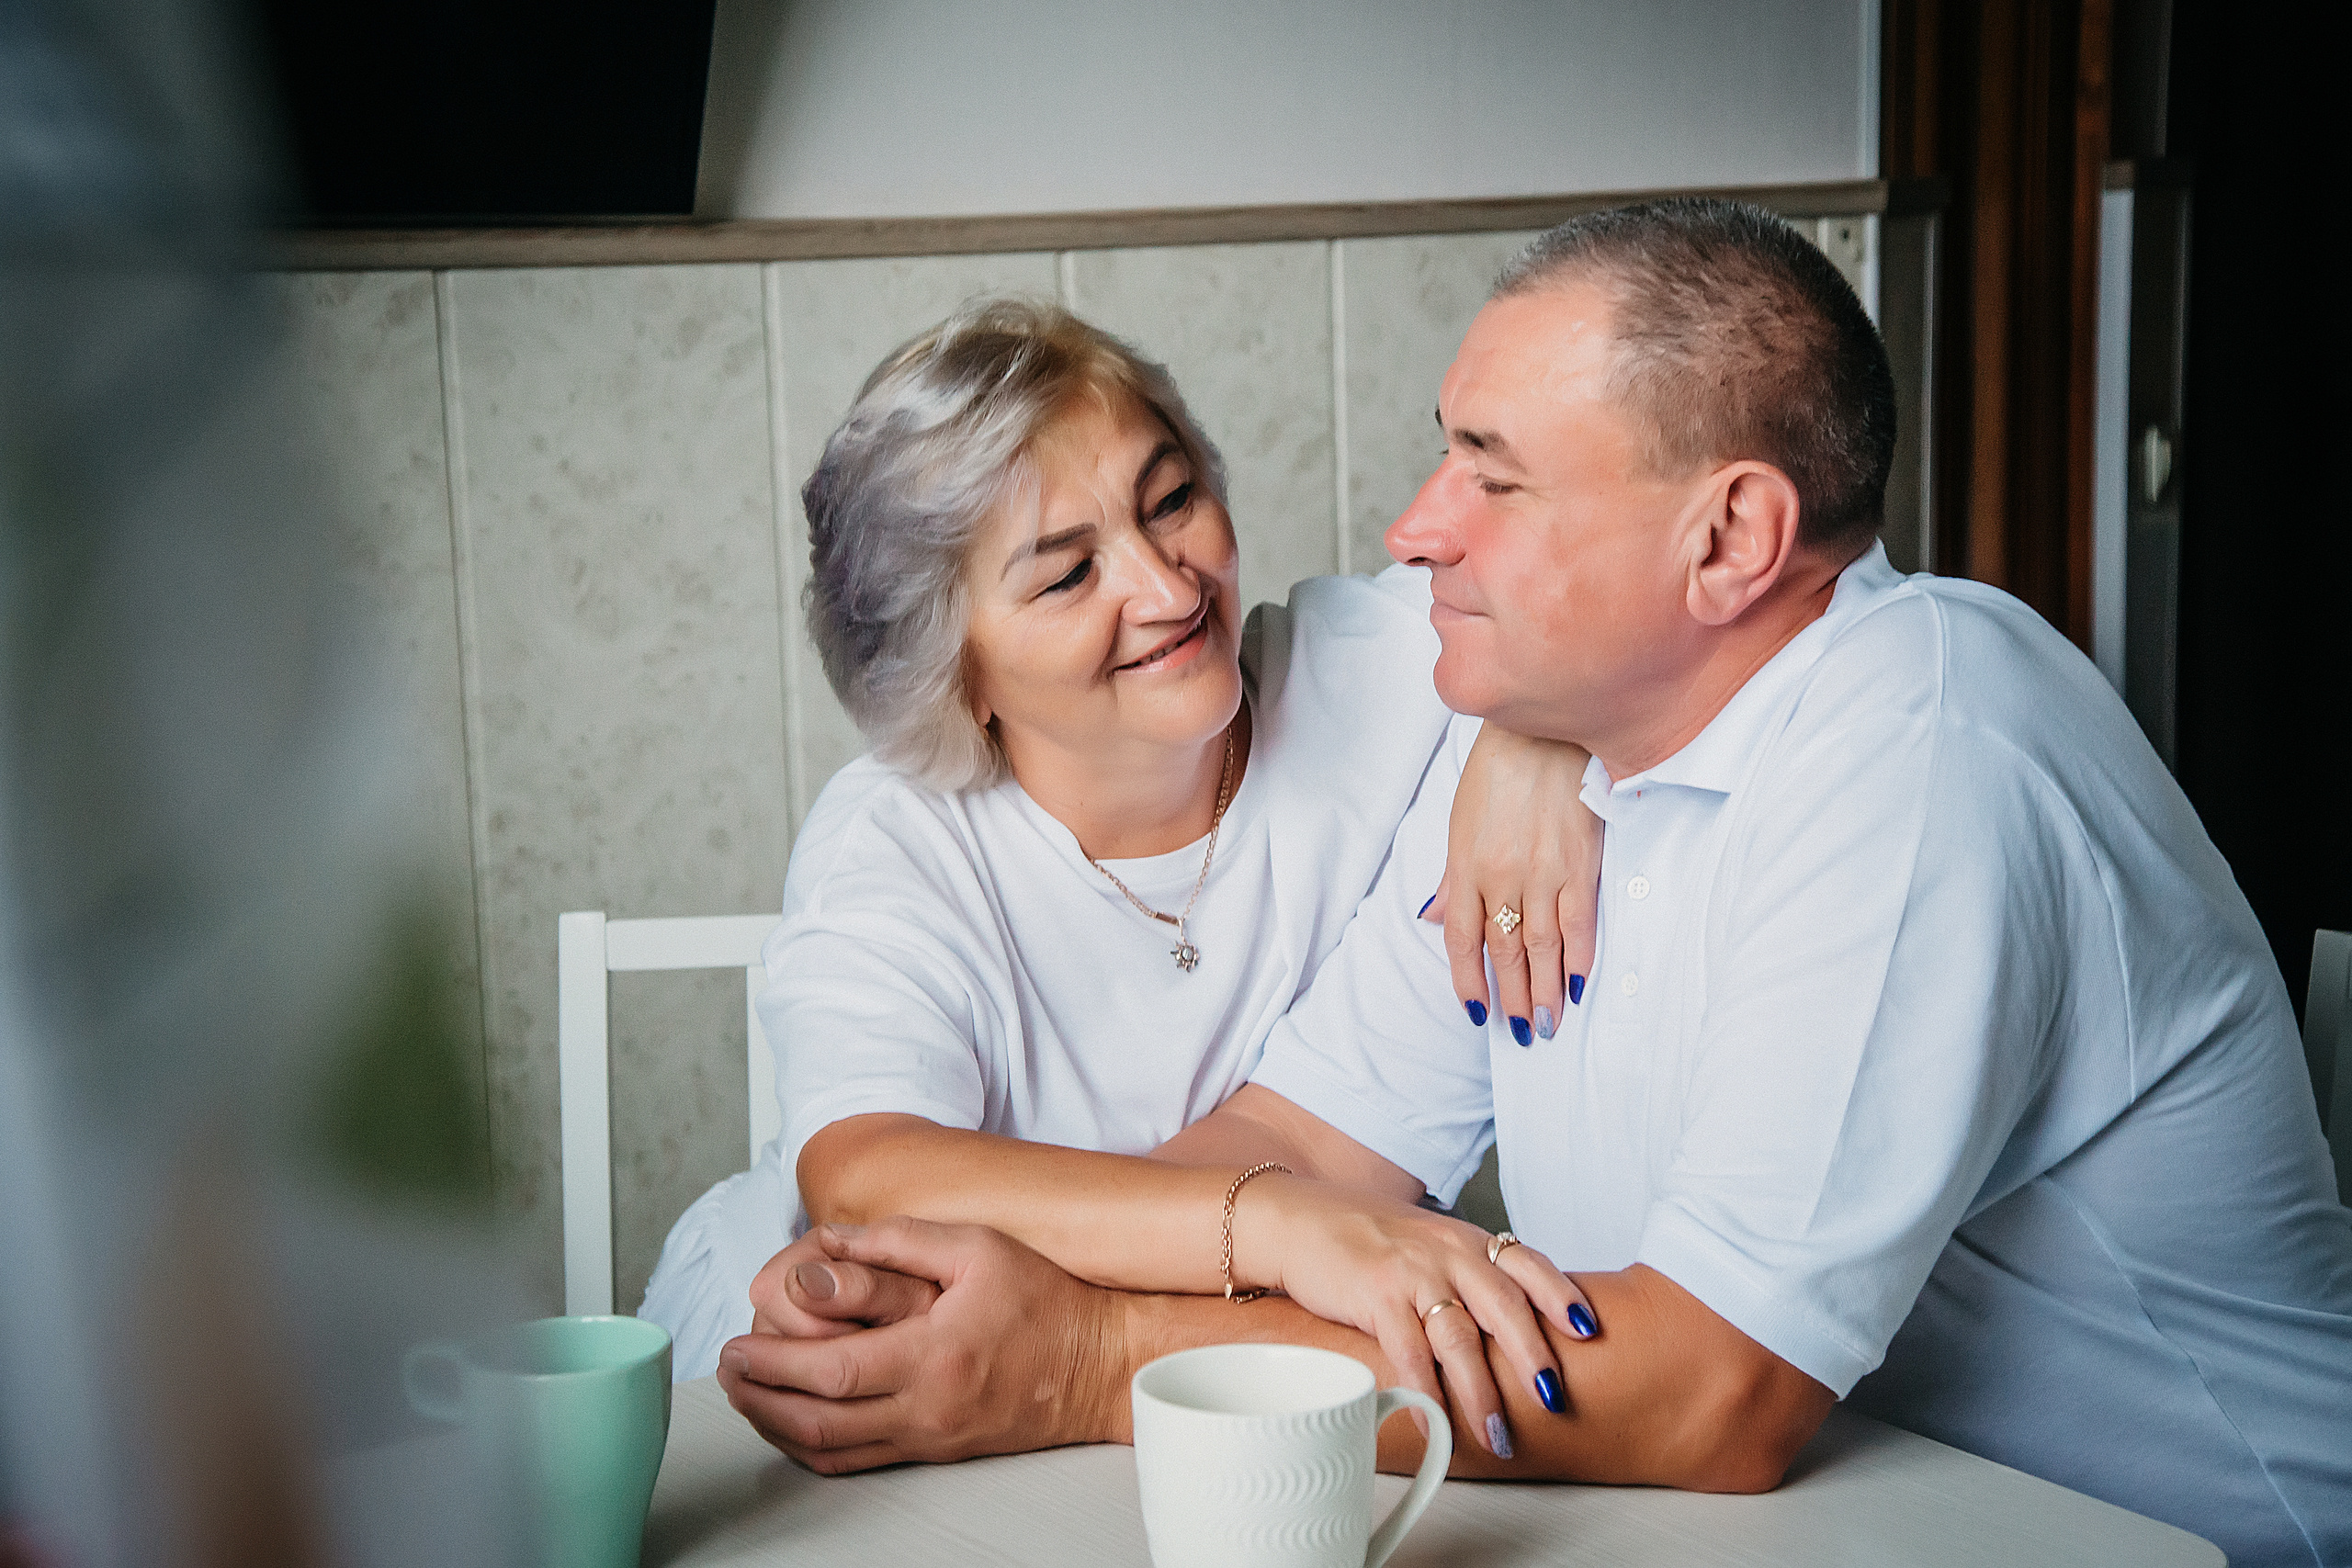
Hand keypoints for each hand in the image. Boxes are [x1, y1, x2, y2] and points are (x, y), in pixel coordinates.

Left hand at [718, 1219, 1125, 1473]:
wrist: (1097, 1366)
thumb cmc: (1044, 1301)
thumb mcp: (978, 1247)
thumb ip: (901, 1241)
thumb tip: (830, 1244)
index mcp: (935, 1355)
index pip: (832, 1371)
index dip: (773, 1365)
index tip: (737, 1345)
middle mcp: (927, 1407)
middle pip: (819, 1420)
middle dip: (760, 1397)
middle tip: (728, 1371)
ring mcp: (930, 1437)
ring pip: (832, 1451)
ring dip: (776, 1427)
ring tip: (745, 1396)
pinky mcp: (935, 1451)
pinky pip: (859, 1462)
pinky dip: (813, 1449)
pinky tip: (792, 1424)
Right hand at [1236, 1177, 1596, 1456]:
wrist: (1296, 1218)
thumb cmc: (1363, 1237)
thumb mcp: (1426, 1241)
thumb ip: (1465, 1273)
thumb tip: (1506, 1324)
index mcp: (1465, 1239)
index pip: (1528, 1263)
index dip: (1561, 1296)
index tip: (1588, 1331)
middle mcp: (1446, 1251)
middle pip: (1505, 1306)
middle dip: (1533, 1358)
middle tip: (1554, 1402)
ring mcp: (1411, 1272)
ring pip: (1460, 1338)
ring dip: (1482, 1393)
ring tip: (1497, 1435)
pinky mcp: (1375, 1294)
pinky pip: (1408, 1351)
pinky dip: (1424, 1390)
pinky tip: (1433, 1420)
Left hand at [1427, 725, 1600, 1042]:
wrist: (1544, 730)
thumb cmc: (1497, 772)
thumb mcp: (1460, 821)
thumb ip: (1451, 877)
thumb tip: (1434, 917)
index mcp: (1466, 866)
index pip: (1463, 940)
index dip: (1468, 981)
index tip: (1478, 1012)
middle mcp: (1501, 875)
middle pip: (1504, 950)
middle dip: (1512, 996)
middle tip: (1522, 1032)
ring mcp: (1543, 872)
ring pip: (1542, 945)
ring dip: (1545, 989)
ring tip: (1548, 1023)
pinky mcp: (1580, 863)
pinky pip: (1579, 922)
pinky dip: (1579, 957)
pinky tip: (1579, 984)